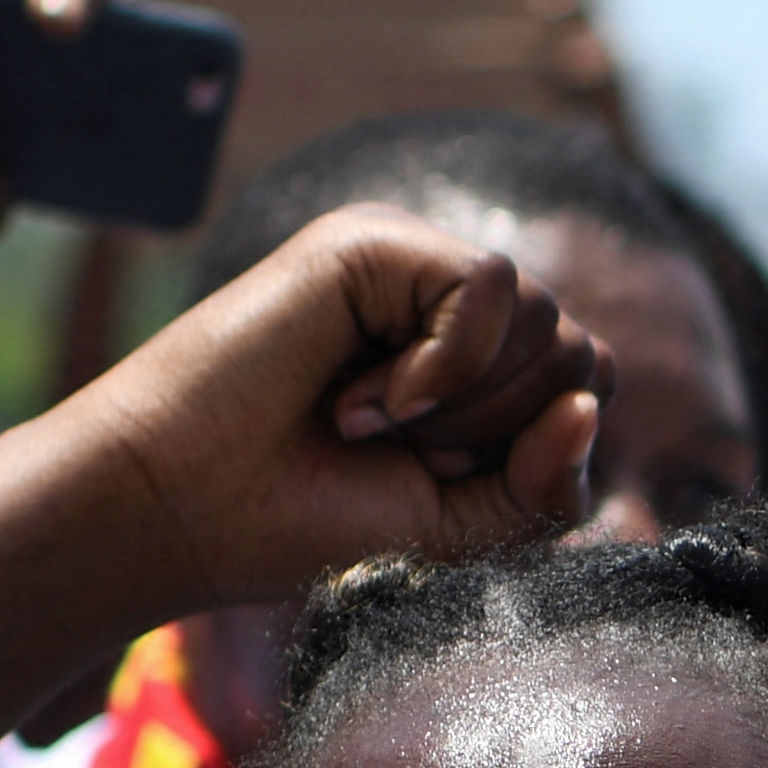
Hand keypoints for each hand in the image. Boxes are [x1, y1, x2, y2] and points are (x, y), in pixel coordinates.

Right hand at [89, 205, 611, 606]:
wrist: (180, 509)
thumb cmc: (298, 519)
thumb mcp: (454, 526)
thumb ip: (543, 487)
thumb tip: (586, 408)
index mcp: (471, 358)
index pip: (586, 386)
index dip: (532, 457)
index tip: (429, 479)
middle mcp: (444, 301)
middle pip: (577, 352)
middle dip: (500, 435)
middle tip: (395, 452)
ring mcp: (409, 263)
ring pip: (546, 318)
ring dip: (465, 406)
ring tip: (365, 423)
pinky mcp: (372, 241)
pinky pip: (489, 286)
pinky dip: (444, 367)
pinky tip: (362, 398)